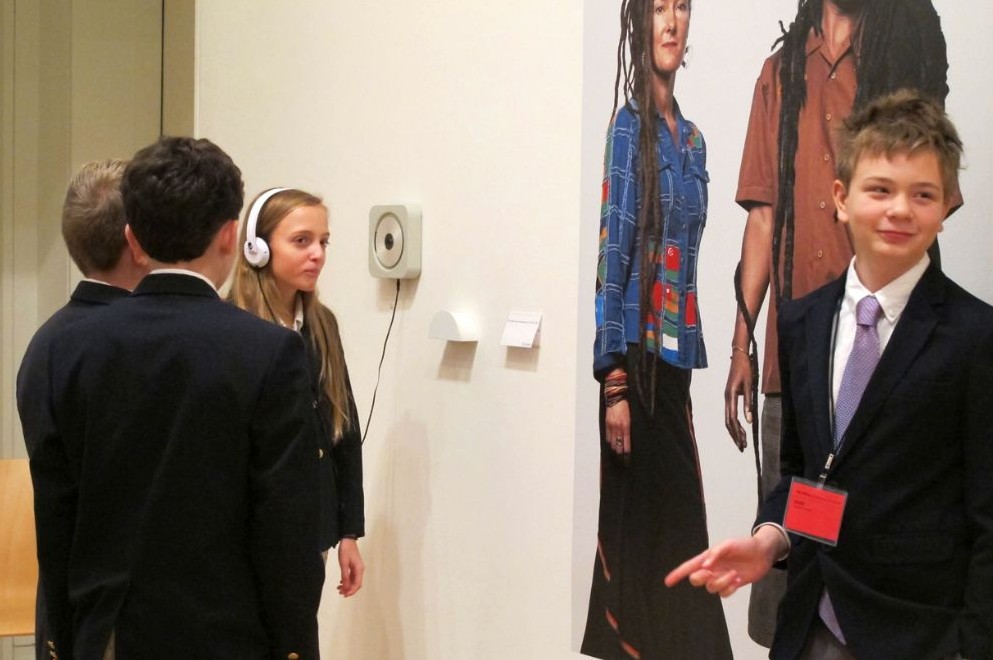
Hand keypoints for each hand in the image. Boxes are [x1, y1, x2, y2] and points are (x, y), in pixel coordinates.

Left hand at [337, 538, 364, 596]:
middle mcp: (360, 569)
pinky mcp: (354, 566)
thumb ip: (345, 576)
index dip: (351, 591)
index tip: (344, 595)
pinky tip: (341, 582)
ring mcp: (357, 568)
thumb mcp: (343, 564)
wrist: (347, 540)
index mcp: (359, 569)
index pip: (357, 584)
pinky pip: (352, 576)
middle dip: (349, 589)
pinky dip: (347, 580)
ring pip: (354, 580)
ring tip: (338, 588)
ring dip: (347, 585)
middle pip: (356, 583)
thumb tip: (346, 587)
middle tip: (340, 593)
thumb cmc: (345, 551)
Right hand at [605, 398, 630, 457]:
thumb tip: (628, 436)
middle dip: (620, 449)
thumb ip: (628, 427)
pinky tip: (610, 443)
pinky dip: (609, 439)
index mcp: (626, 425)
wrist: (616, 398)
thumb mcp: (630, 417)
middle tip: (621, 454)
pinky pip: (607, 434)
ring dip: (614, 446)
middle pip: (619, 441)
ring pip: (612, 439)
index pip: (626, 439)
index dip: (626, 447)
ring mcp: (612, 425)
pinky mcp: (607, 423)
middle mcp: (618, 426)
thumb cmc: (625, 407)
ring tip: (616, 450)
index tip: (627, 453)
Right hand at [664, 529, 781, 597]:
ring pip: (711, 588)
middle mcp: (711, 569)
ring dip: (722, 583)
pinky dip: (730, 589)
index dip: (677, 574)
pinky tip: (737, 580)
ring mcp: (721, 577)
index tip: (667, 582)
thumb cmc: (743, 545)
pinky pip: (724, 594)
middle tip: (711, 573)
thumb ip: (715, 554)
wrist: (762, 553)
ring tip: (734, 574)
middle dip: (702, 578)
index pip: (688, 567)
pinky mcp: (731, 585)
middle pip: (696, 580)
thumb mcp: (728, 544)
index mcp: (707, 558)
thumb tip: (704, 567)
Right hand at [724, 350, 752, 451]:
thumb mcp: (749, 386)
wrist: (739, 356)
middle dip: (735, 435)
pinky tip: (740, 428)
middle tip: (742, 447)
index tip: (743, 442)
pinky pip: (730, 413)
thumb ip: (748, 404)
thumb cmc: (745, 369)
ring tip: (742, 441)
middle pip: (728, 422)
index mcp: (730, 396)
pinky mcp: (730, 396)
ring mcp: (727, 398)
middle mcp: (726, 399)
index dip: (737, 432)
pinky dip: (735, 423)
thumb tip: (749, 421)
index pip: (732, 419)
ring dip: (735, 430)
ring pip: (728, 418)